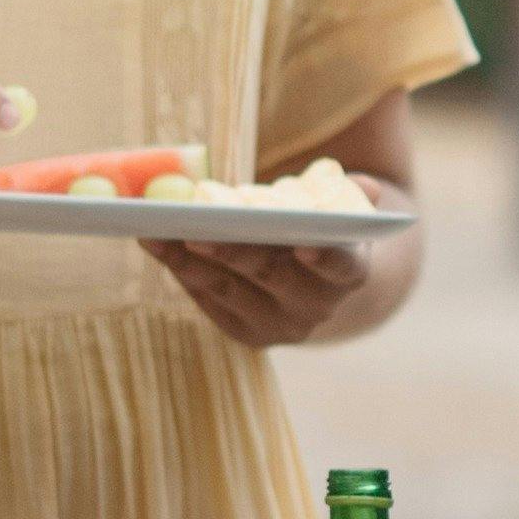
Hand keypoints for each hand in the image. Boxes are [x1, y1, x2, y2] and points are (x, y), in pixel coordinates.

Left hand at [156, 175, 406, 346]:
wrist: (319, 276)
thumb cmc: (324, 224)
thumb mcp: (342, 205)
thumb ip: (349, 193)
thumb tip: (364, 187)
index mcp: (350, 272)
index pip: (342, 266)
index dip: (325, 257)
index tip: (303, 242)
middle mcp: (316, 307)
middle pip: (271, 275)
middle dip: (233, 250)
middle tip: (199, 228)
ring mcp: (277, 324)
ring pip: (229, 288)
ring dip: (190, 257)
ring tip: (157, 228)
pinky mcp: (243, 331)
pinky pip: (206, 297)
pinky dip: (179, 267)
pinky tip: (154, 240)